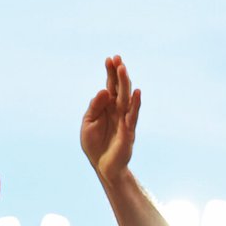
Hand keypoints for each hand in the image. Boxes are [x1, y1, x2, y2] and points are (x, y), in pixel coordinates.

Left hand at [80, 55, 140, 181]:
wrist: (102, 166)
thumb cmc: (95, 144)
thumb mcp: (88, 123)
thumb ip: (95, 107)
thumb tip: (103, 91)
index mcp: (107, 108)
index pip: (110, 87)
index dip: (110, 73)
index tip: (110, 59)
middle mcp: (118, 111)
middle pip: (119, 89)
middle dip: (118, 74)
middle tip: (117, 58)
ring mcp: (124, 120)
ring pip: (126, 99)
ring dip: (126, 84)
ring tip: (124, 69)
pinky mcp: (128, 132)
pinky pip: (132, 116)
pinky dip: (135, 104)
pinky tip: (136, 93)